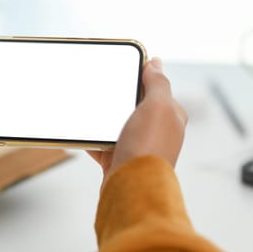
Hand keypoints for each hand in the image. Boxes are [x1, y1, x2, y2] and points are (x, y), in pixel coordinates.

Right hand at [88, 58, 187, 180]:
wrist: (131, 189)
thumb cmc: (148, 148)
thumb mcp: (158, 106)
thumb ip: (158, 83)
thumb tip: (156, 62)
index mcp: (170, 116)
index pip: (156, 88)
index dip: (140, 76)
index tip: (122, 68)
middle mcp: (156, 132)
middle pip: (133, 106)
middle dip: (118, 98)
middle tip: (101, 87)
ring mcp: (137, 146)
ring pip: (116, 125)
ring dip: (103, 119)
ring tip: (88, 108)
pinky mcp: (119, 160)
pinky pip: (102, 144)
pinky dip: (92, 139)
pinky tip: (82, 133)